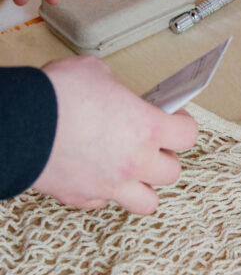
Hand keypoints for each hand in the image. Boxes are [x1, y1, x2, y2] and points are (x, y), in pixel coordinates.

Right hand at [34, 56, 198, 213]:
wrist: (18, 124)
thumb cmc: (56, 95)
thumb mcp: (93, 72)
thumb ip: (112, 85)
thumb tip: (108, 90)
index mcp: (147, 128)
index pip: (188, 135)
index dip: (182, 125)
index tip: (174, 120)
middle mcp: (135, 162)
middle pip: (172, 172)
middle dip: (164, 158)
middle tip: (151, 146)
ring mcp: (110, 185)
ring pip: (147, 202)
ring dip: (144, 186)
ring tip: (132, 171)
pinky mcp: (82, 198)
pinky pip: (104, 201)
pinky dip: (104, 191)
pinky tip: (95, 174)